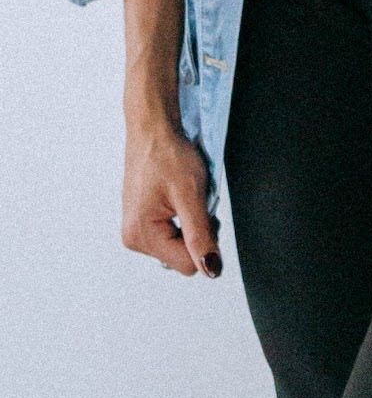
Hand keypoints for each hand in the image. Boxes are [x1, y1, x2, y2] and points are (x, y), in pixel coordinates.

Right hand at [122, 114, 221, 278]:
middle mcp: (133, 237)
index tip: (206, 213)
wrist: (154, 129)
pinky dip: (182, 216)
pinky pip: (170, 231)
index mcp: (141, 236)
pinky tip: (178, 195)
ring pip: (178, 244)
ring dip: (190, 223)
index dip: (205, 241)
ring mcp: (135, 229)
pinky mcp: (141, 220)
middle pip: (182, 256)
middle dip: (197, 231)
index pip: (188, 265)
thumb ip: (201, 236)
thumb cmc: (167, 154)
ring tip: (184, 195)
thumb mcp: (191, 195)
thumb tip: (211, 269)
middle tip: (195, 200)